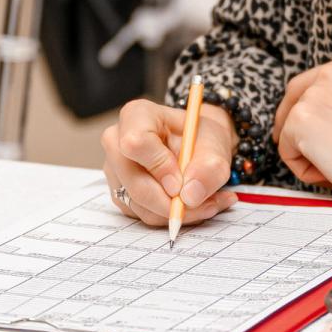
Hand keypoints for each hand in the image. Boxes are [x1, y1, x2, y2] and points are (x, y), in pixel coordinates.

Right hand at [101, 98, 237, 228]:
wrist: (196, 147)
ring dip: (178, 212)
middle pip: (134, 183)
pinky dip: (171, 216)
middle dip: (172, 202)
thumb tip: (189, 196)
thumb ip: (209, 168)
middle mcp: (117, 142)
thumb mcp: (216, 145)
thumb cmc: (200, 138)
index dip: (160, 167)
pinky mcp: (120, 193)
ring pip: (140, 205)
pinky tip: (192, 205)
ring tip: (209, 202)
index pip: (136, 143)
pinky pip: (143, 215)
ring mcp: (115, 170)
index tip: (183, 182)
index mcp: (137, 115)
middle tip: (206, 203)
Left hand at [272, 56, 331, 210]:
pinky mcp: (301, 119)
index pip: (306, 86)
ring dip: (308, 153)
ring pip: (289, 131)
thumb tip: (308, 122)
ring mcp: (312, 95)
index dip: (303, 112)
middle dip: (293, 130)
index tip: (310, 133)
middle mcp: (328, 72)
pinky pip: (287, 152)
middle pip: (290, 102)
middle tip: (313, 155)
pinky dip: (304, 169)